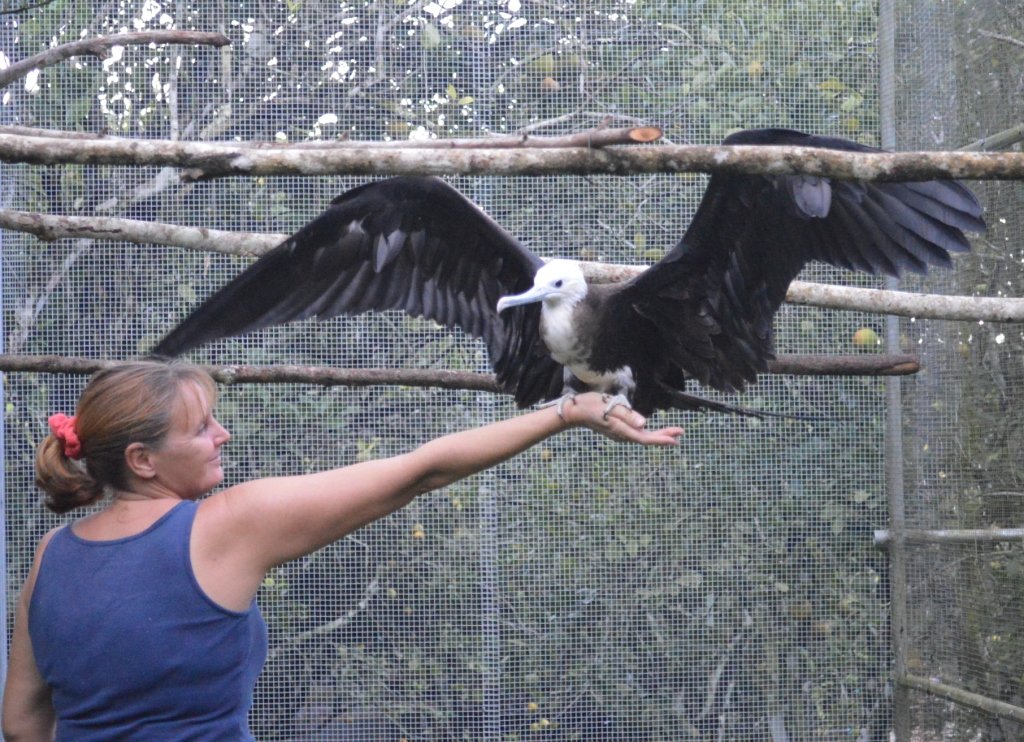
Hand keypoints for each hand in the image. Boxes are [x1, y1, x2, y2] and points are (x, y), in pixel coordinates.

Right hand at [562, 393, 682, 445]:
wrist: (575, 412)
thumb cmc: (592, 406)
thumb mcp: (611, 407)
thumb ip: (628, 416)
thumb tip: (644, 424)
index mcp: (622, 430)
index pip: (646, 437)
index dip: (662, 438)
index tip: (676, 438)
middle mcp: (623, 435)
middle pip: (646, 438)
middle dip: (664, 436)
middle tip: (680, 433)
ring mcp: (620, 434)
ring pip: (642, 437)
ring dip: (657, 435)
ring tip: (672, 434)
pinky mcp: (617, 430)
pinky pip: (636, 434)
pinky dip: (647, 433)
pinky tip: (651, 431)